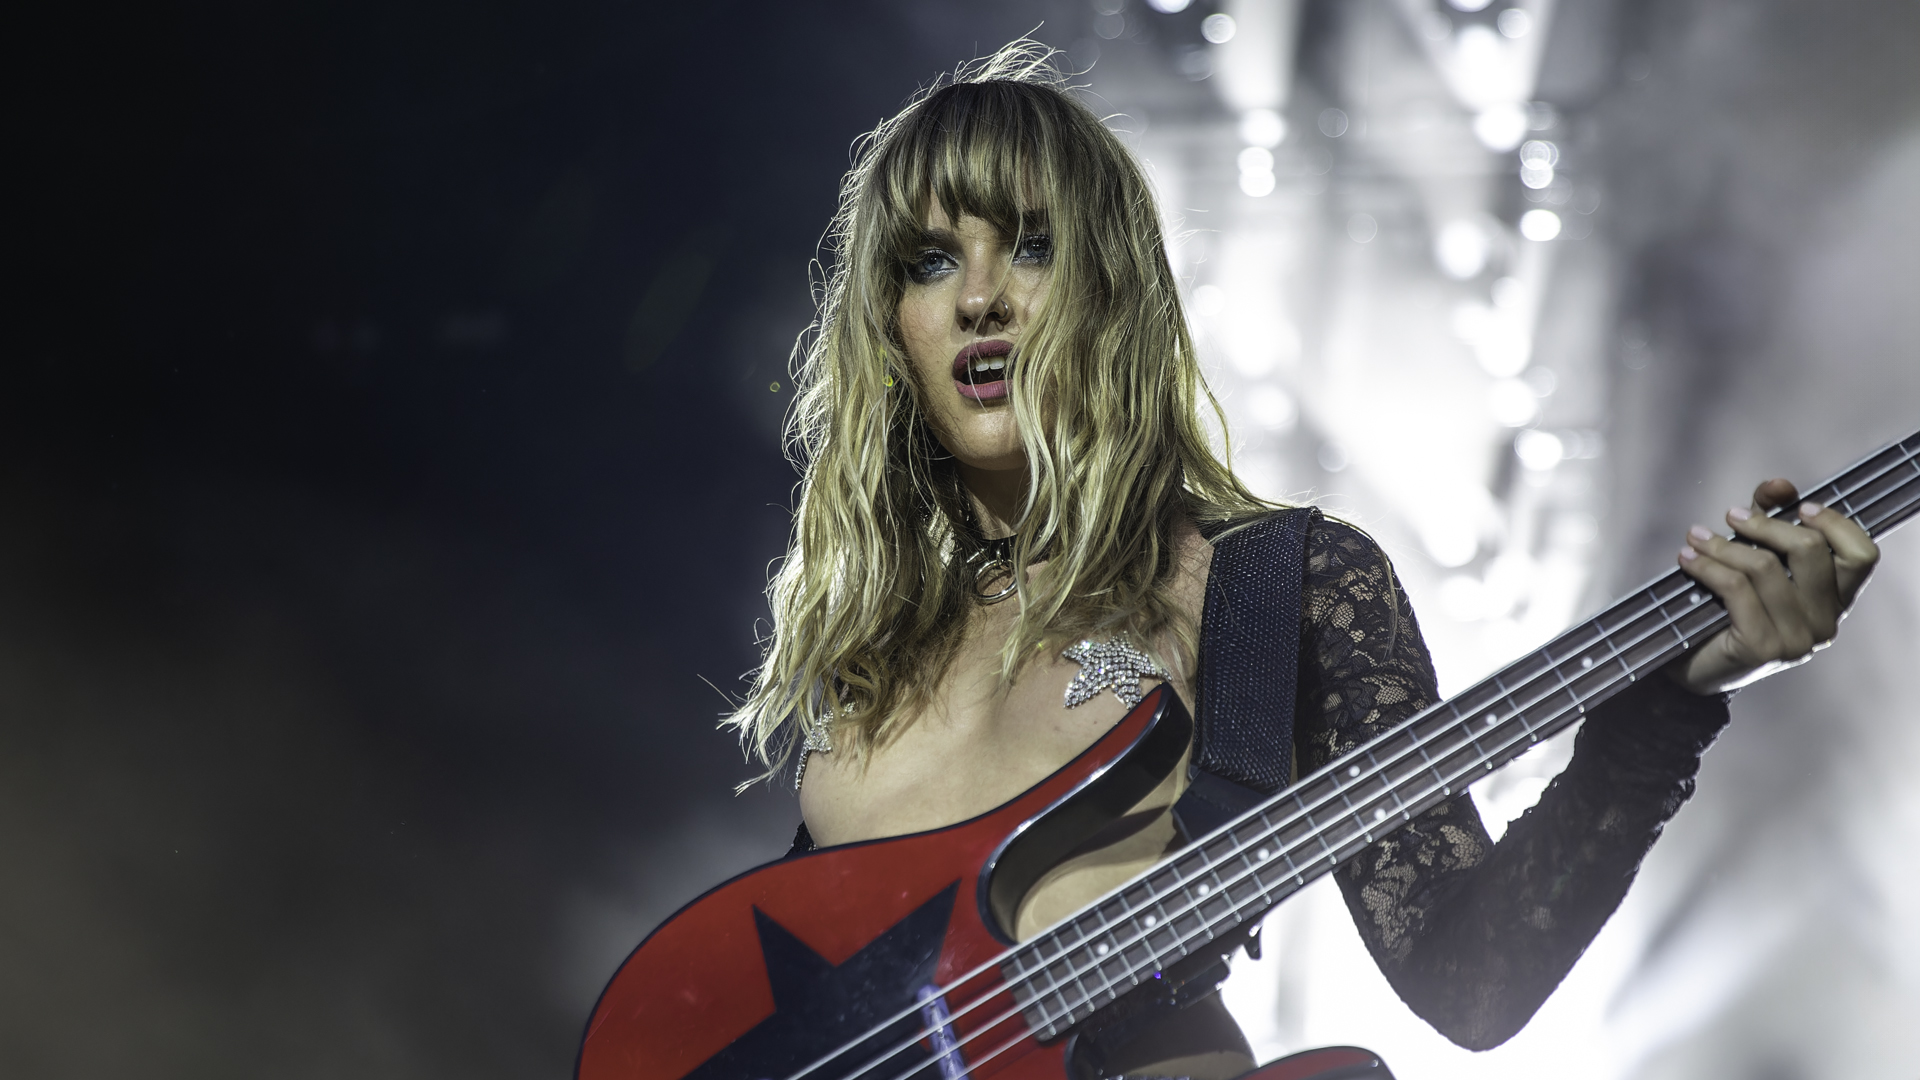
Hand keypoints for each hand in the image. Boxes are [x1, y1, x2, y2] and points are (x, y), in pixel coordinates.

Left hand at [1667, 478, 1879, 694]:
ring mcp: (1798, 639)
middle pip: (1809, 551)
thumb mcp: (1756, 558)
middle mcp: (1827, 622)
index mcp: (1836, 600)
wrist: (1696, 666)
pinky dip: (1707, 567)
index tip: (1800, 506)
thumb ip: (1770, 520)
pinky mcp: (1764, 648)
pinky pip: (1736, 589)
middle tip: (1730, 515)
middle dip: (1766, 524)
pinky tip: (1687, 559)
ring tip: (1694, 537)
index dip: (1835, 523)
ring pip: (1765, 567)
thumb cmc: (1731, 608)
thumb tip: (1779, 484)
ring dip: (1722, 545)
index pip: (1861, 555)